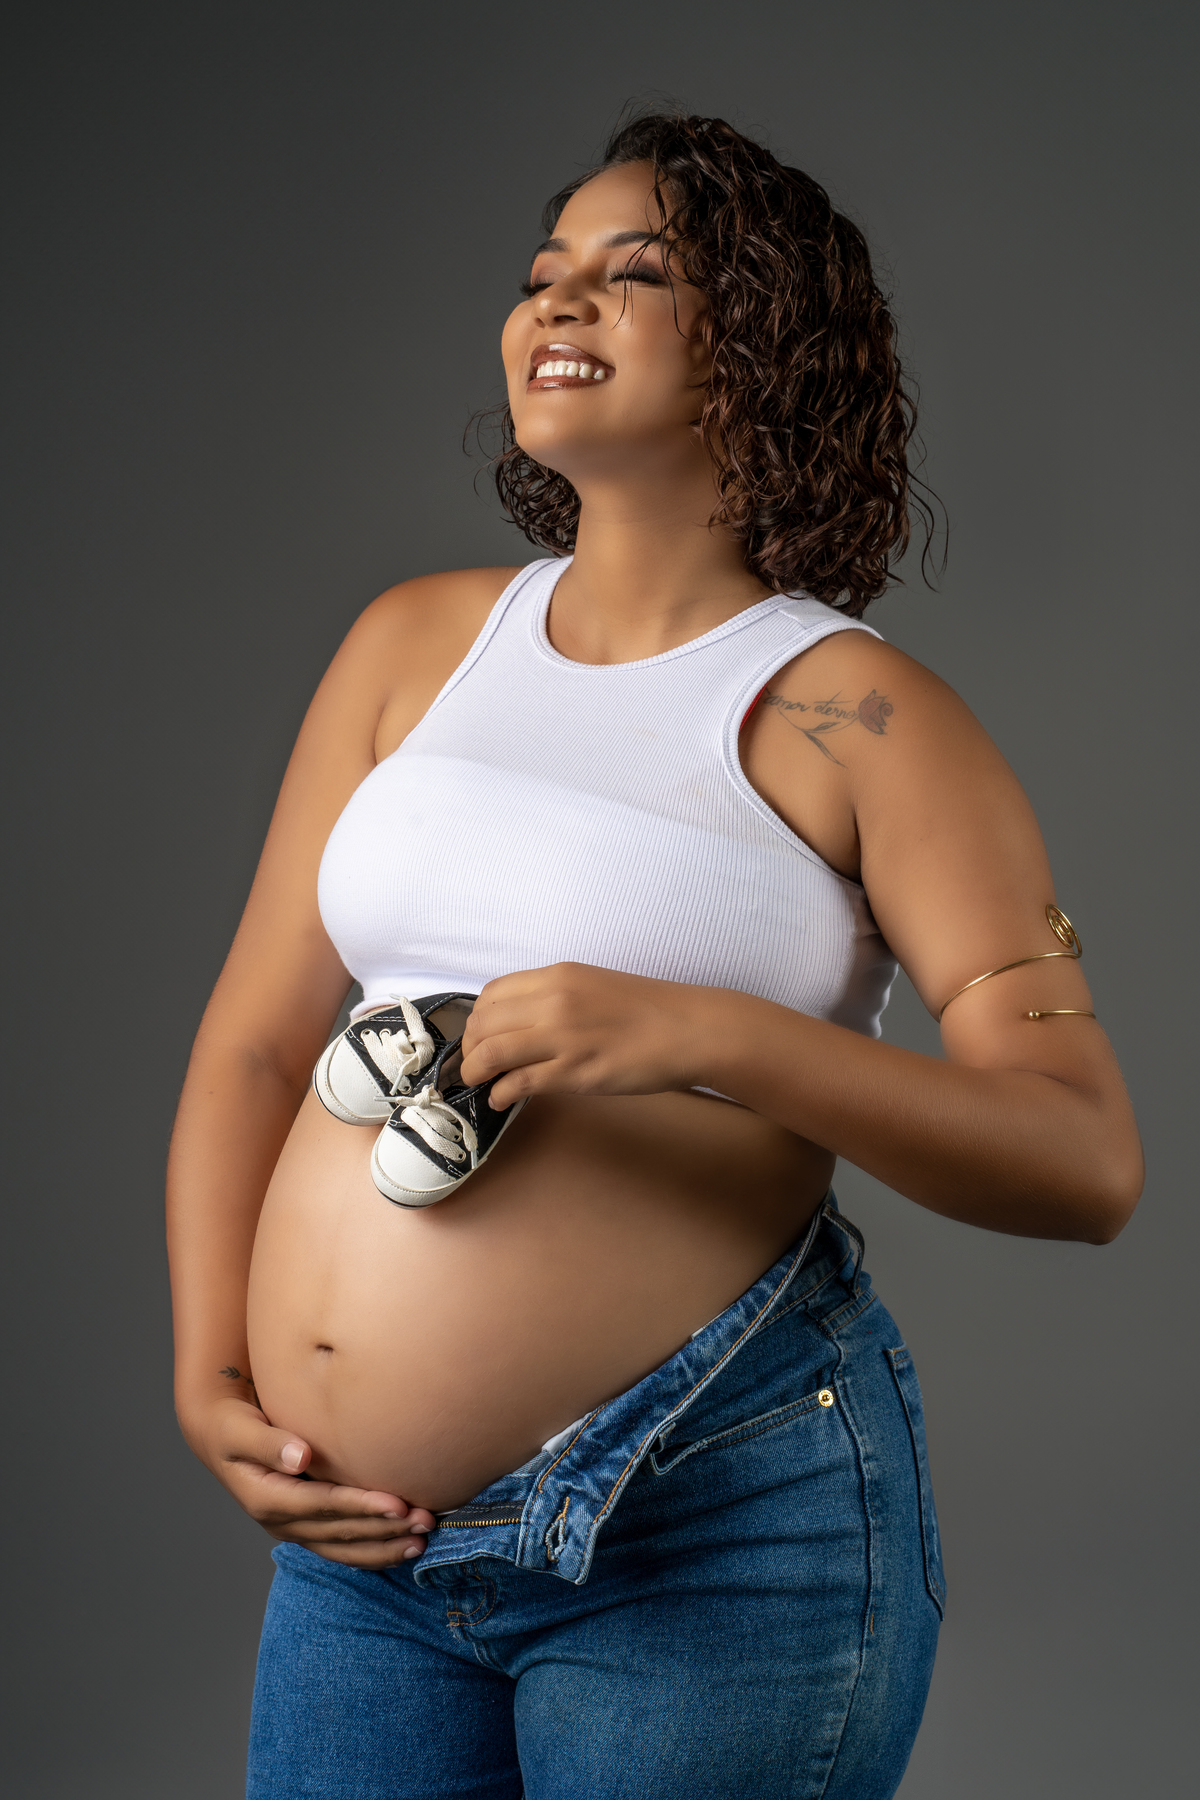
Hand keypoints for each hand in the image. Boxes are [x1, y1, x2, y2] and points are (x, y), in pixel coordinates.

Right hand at [182, 1394, 435, 1567]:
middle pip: (339, 1532)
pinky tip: (401, 1547)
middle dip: (384, 1529)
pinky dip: (372, 1550)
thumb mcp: (240, 1429)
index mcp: (266, 1499)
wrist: (220, 1438)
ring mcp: (293, 1529)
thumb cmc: (232, 1425)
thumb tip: (300, 1455)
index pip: (323, 1506)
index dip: (361, 1507)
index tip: (399, 1504)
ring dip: (384, 1547)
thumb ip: (269, 1443)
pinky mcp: (305, 1526)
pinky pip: (341, 1547)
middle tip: (426, 1521)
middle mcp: (280, 1522)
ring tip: (422, 1540)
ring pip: (343, 1547)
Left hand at [459, 963, 723, 1110]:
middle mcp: (553, 1001)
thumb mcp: (593, 986)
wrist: (689, 1030)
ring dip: (475, 1071)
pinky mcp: (574, 1072)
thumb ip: (556, 999)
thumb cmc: (649, 1010)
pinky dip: (501, 1093)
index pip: (492, 993)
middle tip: (475, 1065)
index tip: (480, 1037)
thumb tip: (521, 1024)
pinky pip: (518, 1082)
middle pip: (483, 1023)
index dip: (477, 1019)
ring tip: (479, 1084)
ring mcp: (562, 1037)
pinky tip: (503, 1099)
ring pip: (491, 1052)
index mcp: (557, 976)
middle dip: (469, 1048)